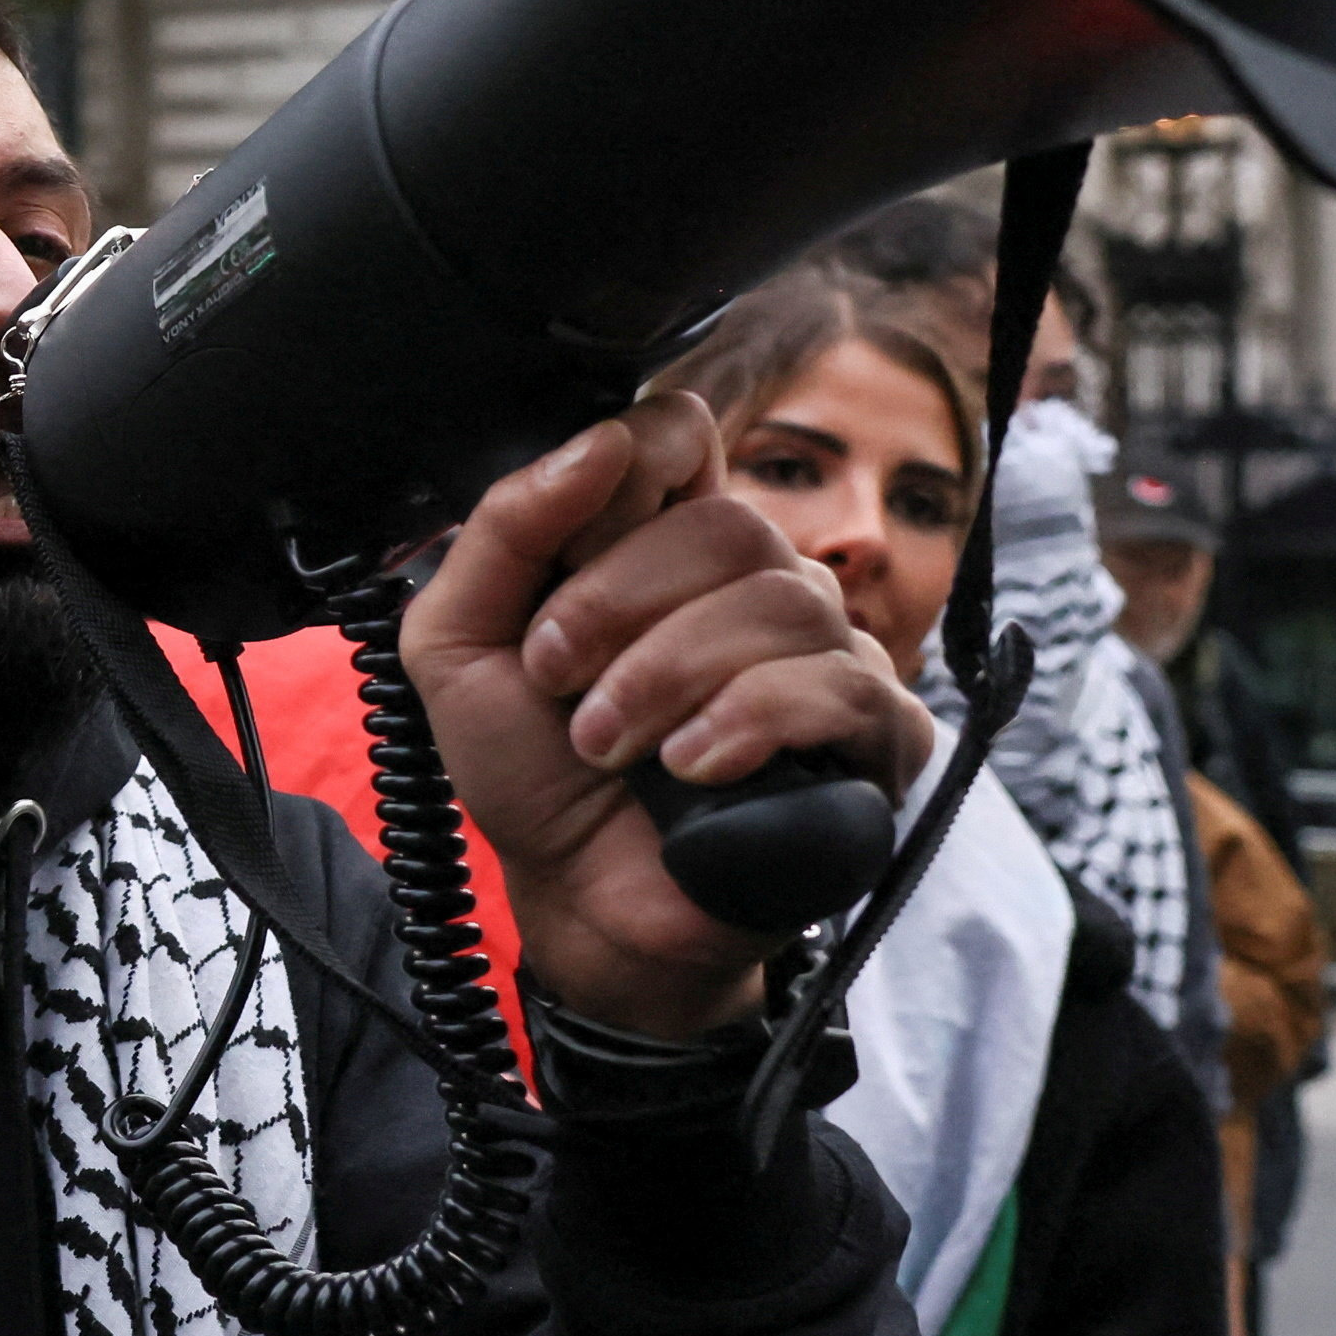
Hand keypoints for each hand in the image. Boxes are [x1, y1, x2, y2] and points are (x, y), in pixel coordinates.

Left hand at [404, 396, 932, 1040]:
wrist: (577, 900)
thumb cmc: (532, 771)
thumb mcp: (460, 643)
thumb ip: (506, 530)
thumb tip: (604, 440)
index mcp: (662, 544)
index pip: (679, 434)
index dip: (624, 475)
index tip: (562, 556)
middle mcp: (757, 582)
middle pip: (728, 522)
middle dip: (617, 606)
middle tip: (558, 684)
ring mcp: (829, 654)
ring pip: (783, 601)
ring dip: (664, 678)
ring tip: (608, 747)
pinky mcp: (875, 736)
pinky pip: (839, 686)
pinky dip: (748, 721)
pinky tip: (693, 769)